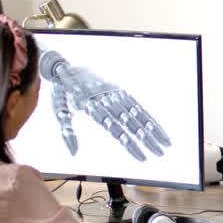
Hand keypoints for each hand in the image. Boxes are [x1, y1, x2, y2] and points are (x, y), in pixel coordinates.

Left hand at [39, 48, 169, 161]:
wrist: (64, 65)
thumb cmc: (62, 91)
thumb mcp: (58, 109)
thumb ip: (66, 131)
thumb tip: (74, 152)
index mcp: (92, 106)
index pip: (116, 129)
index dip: (130, 144)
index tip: (142, 157)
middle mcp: (107, 99)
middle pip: (131, 123)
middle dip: (147, 139)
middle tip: (159, 153)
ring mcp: (115, 93)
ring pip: (137, 113)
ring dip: (152, 129)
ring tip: (164, 143)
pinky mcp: (119, 90)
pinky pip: (136, 104)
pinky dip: (147, 116)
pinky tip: (156, 127)